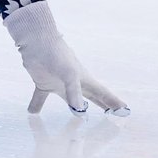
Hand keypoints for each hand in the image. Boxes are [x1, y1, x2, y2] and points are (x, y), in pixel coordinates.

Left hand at [3, 1, 129, 115]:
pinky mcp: (43, 82)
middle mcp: (73, 83)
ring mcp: (59, 82)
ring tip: (79, 117)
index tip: (125, 111)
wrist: (36, 40)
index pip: (102, 94)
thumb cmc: (56, 54)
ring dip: (74, 107)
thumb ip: (74, 93)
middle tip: (112, 114)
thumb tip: (79, 112)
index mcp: (84, 79)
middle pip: (90, 97)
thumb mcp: (69, 74)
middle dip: (102, 105)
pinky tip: (32, 112)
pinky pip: (40, 97)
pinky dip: (36, 104)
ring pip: (69, 99)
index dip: (113, 102)